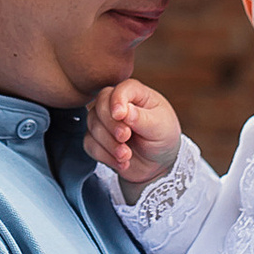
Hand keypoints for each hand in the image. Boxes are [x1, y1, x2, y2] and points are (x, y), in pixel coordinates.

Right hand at [85, 77, 182, 191]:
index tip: (120, 115)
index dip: (117, 101)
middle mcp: (117, 103)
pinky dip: (104, 156)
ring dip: (109, 144)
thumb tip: (124, 110)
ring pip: (93, 125)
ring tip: (126, 155)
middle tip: (125, 137)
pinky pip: (90, 144)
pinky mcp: (97, 139)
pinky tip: (121, 162)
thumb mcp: (160, 127)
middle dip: (111, 125)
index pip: (121, 90)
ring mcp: (105, 121)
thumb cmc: (163, 138)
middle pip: (100, 105)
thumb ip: (142, 118)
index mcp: (136, 94)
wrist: (158, 164)